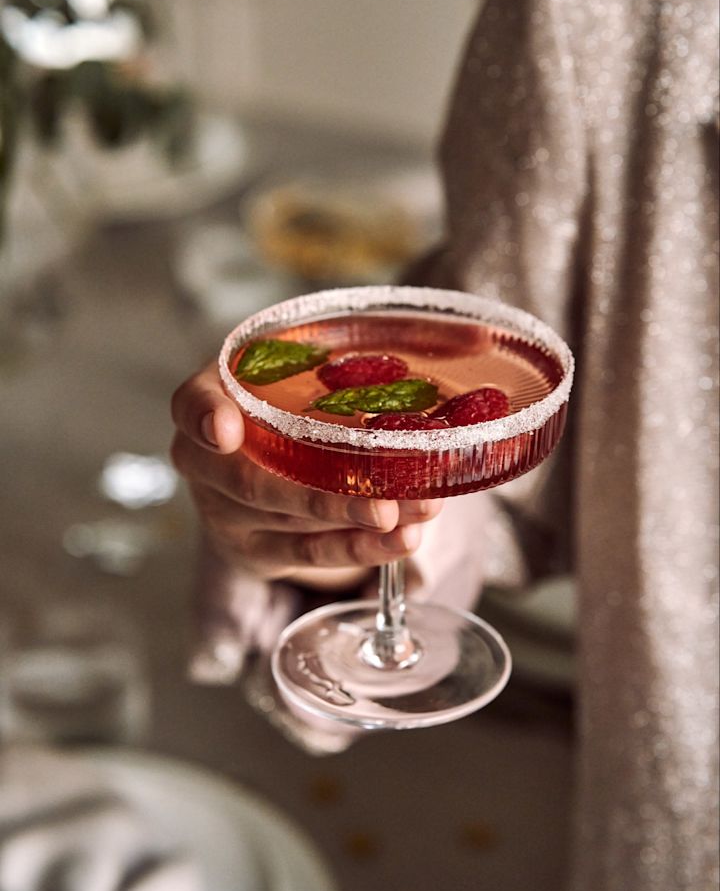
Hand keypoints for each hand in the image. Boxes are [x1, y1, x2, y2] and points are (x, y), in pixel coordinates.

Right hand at [171, 362, 442, 592]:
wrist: (278, 453)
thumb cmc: (303, 399)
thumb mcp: (322, 365)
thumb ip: (391, 347)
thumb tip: (486, 336)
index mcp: (214, 397)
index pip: (190, 404)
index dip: (204, 415)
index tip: (226, 427)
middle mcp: (209, 461)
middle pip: (251, 481)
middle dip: (320, 493)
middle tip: (382, 495)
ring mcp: (229, 513)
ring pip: (288, 523)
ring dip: (357, 520)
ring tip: (419, 510)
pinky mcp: (259, 551)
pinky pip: (311, 554)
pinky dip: (362, 547)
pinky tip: (404, 537)